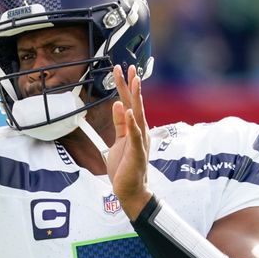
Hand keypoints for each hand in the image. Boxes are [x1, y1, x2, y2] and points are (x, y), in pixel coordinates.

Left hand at [107, 64, 151, 218]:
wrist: (131, 190)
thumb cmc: (125, 167)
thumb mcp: (119, 141)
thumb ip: (120, 124)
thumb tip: (117, 105)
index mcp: (135, 128)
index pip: (130, 103)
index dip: (125, 86)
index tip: (122, 70)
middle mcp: (141, 131)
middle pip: (135, 103)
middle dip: (131, 85)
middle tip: (129, 67)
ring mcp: (140, 141)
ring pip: (138, 114)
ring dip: (136, 97)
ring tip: (134, 81)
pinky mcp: (137, 152)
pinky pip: (134, 135)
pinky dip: (132, 123)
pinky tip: (128, 111)